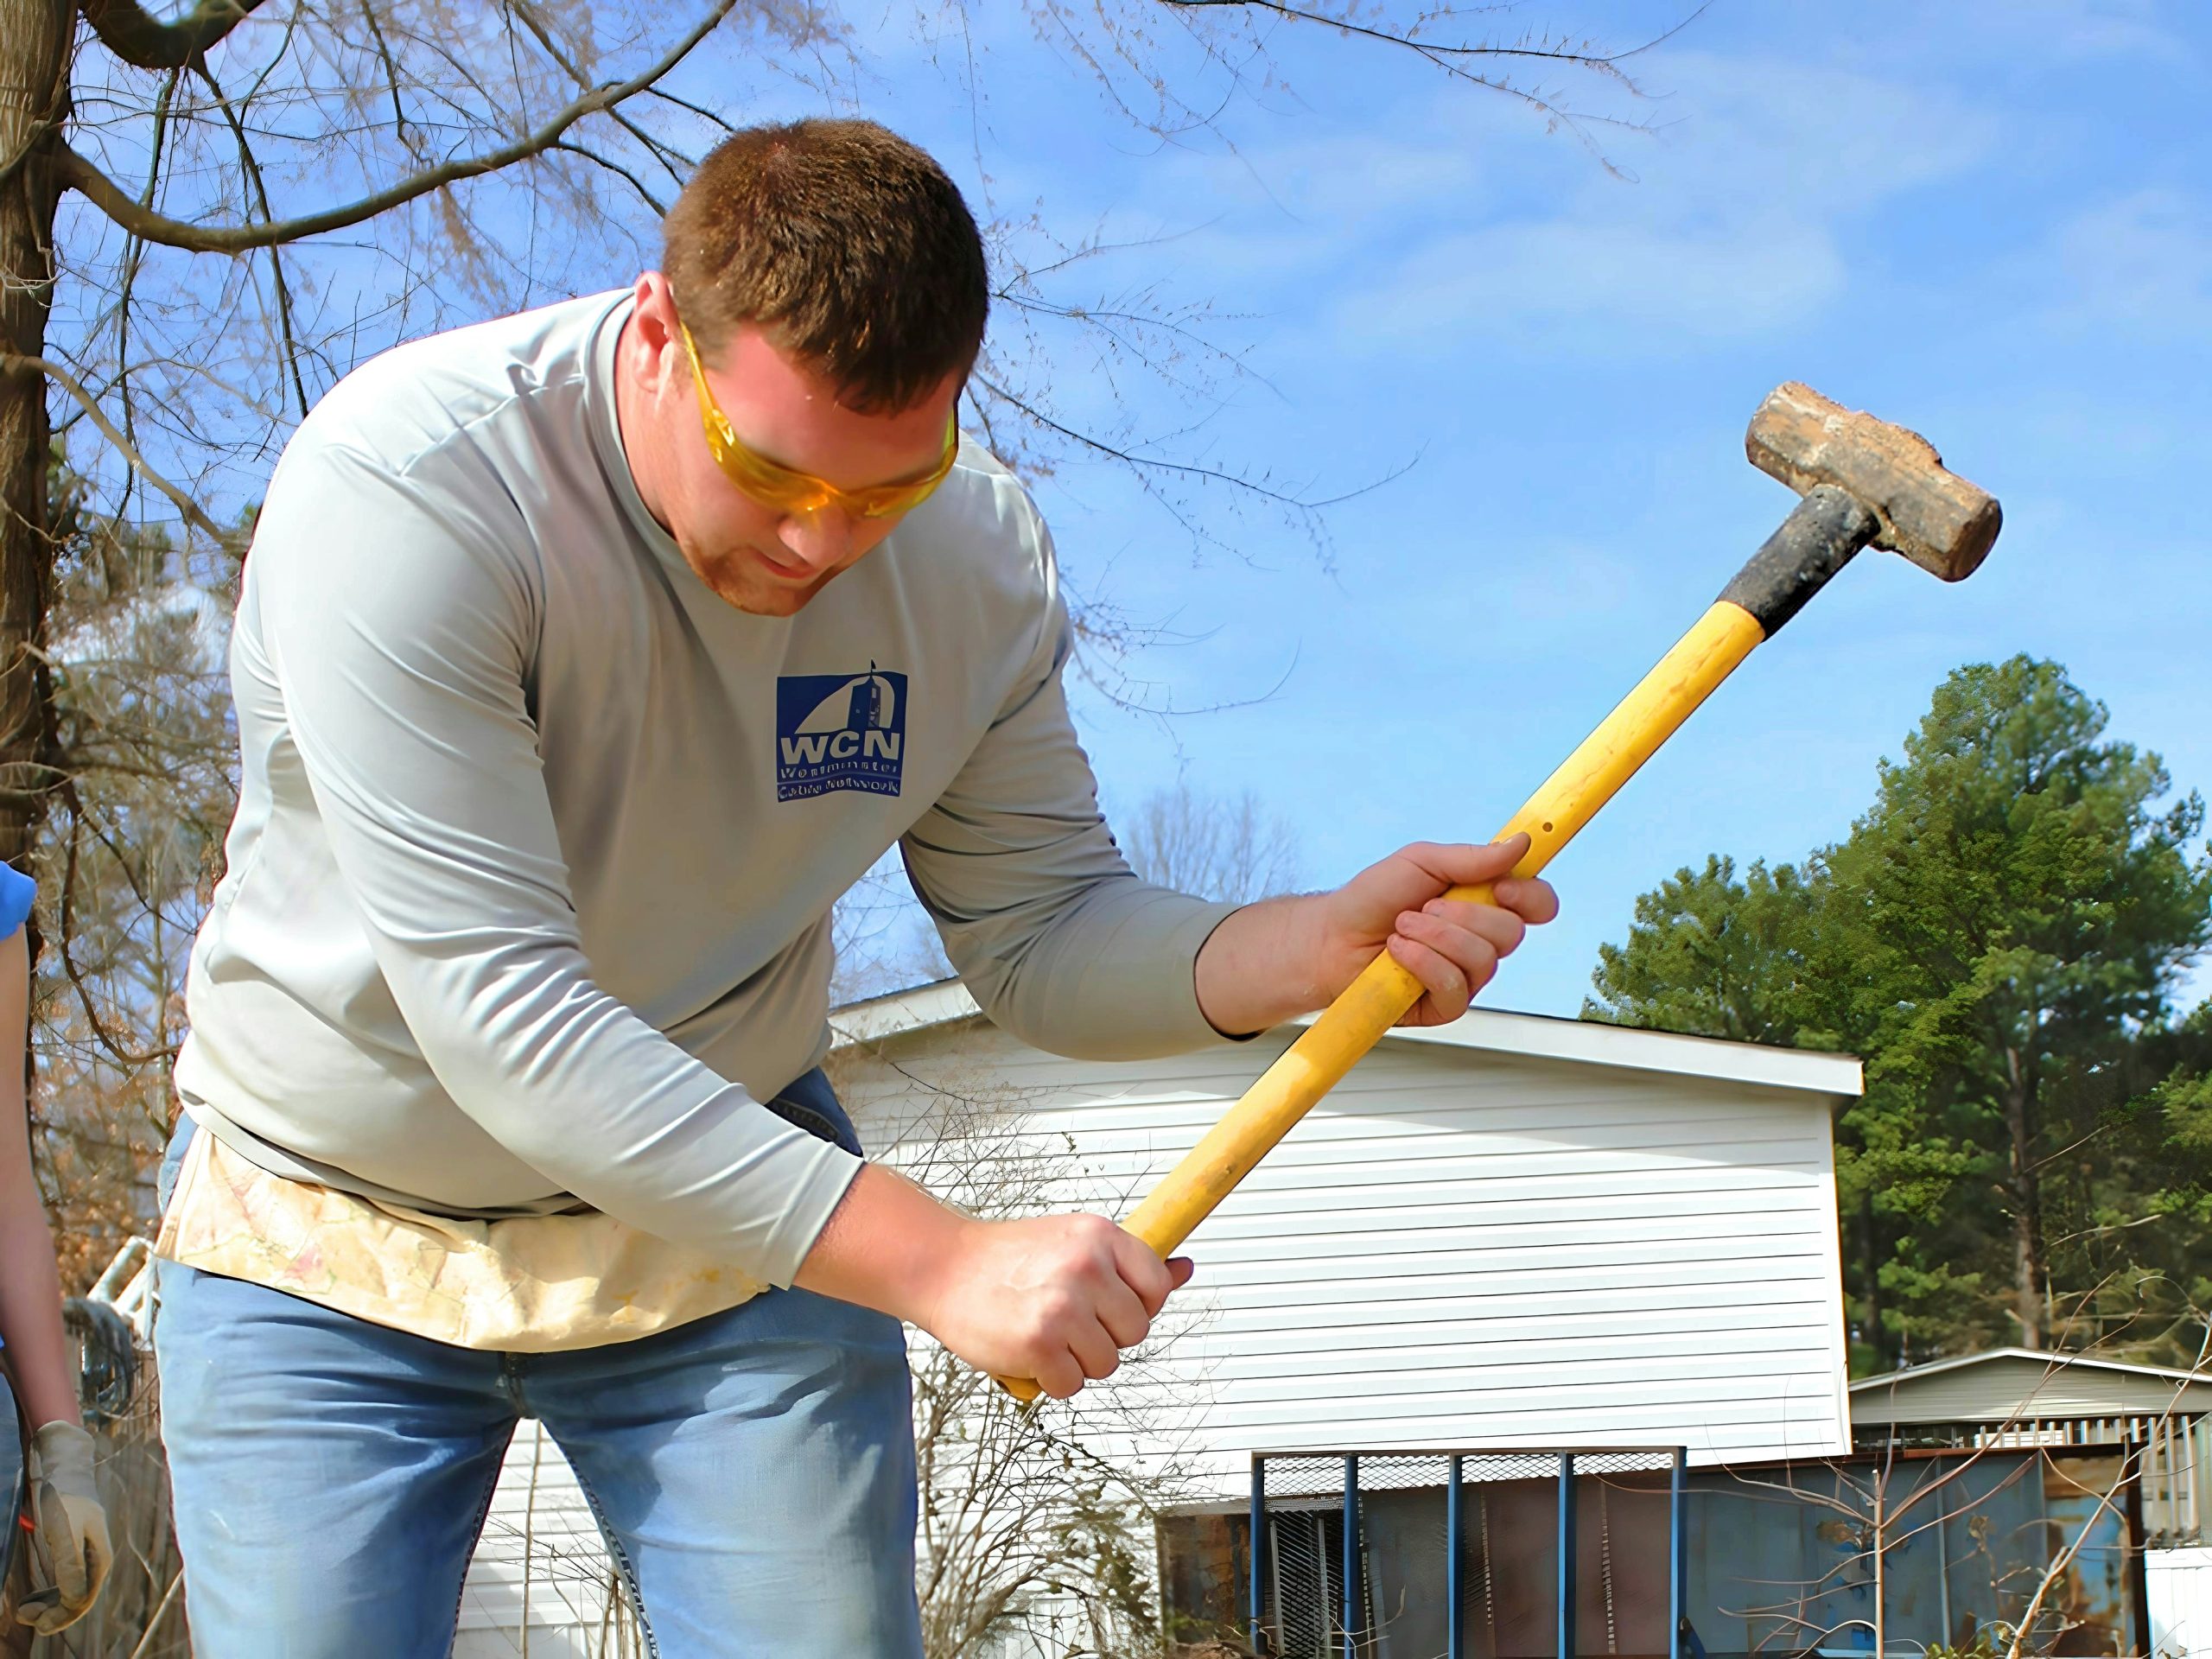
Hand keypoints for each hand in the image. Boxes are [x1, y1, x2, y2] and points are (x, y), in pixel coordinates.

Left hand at [17, 1420, 112, 1634]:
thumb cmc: (64, 1499)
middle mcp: (95, 1561)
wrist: (64, 1469)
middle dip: (52, 1613)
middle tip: (23, 1615)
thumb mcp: (63, 1532)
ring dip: (48, 1605)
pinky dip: (48, 1594)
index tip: (36, 1622)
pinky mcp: (72, 1552)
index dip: (61, 1616)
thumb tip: (75, 1599)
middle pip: (77, 1600)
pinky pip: (63, 1582)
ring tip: (24, 1608)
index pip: (83, 1600)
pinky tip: (33, 1597)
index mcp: (100, 1559)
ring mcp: (84, 1557)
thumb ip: (70, 1565)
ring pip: (69, 1593)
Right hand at [793, 1165, 1192, 1400]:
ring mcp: (1064, 1306)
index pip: (1157, 1288)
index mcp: (1101, 1237)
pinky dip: (1050, 1379)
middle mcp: (1087, 1267)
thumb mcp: (1073, 1241)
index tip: (1107, 1306)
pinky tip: (1027, 1352)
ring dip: (1076, 1361)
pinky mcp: (1039, 1343)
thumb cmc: (1009, 1258)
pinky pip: (1071, 1384)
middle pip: (1135, 1332)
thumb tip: (1185, 1269)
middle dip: (1104, 1336)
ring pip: (1106, 1363)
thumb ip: (1127, 1262)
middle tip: (1066, 1320)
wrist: (943, 1267)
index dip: (1136, 1305)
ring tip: (1044, 1334)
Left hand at [1195, 833, 1558, 1033]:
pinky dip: (1424, 964)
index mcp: (1485, 904)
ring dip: (1437, 937)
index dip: (1530, 897)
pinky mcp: (1443, 1006)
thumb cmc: (1373, 898)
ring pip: (1484, 961)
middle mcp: (1482, 942)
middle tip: (1424, 906)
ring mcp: (1466, 977)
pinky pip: (1456, 989)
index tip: (1501, 888)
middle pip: (1513, 934)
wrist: (1330, 937)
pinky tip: (1398, 953)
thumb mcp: (1420, 863)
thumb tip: (1521, 843)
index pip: (1537, 905)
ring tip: (1401, 928)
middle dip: (1464, 915)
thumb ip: (1470, 858)